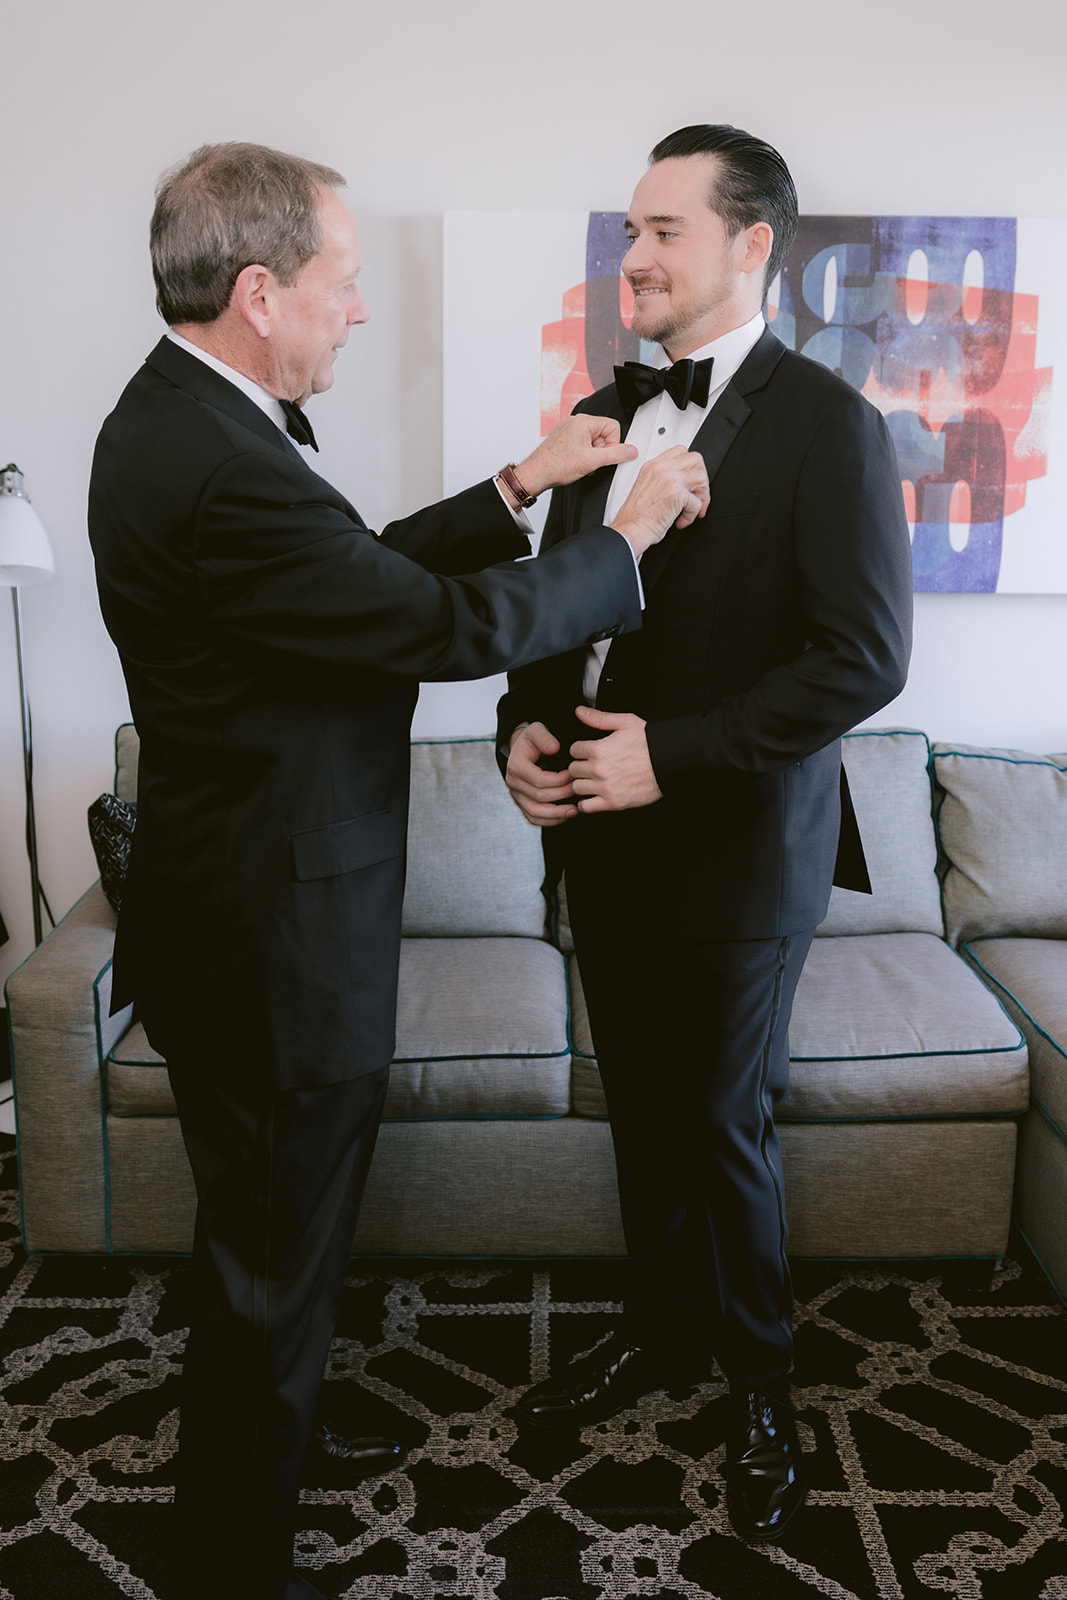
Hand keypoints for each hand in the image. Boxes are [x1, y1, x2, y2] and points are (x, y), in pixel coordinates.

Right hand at [505, 722, 578, 826]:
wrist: (524, 750)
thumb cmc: (533, 740)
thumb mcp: (538, 730)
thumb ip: (545, 737)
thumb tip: (554, 748)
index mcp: (516, 766)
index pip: (539, 780)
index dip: (559, 780)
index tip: (573, 775)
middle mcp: (513, 783)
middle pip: (539, 797)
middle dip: (562, 795)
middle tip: (579, 790)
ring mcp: (516, 795)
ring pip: (535, 812)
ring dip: (557, 814)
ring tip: (575, 810)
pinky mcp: (522, 804)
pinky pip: (534, 819)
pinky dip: (550, 821)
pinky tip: (566, 816)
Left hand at [510, 415, 637, 499]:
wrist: (536, 474)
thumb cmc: (556, 465)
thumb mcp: (592, 461)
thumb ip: (615, 455)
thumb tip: (631, 451)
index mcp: (583, 421)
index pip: (613, 427)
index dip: (613, 444)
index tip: (603, 456)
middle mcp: (576, 422)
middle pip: (604, 434)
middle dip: (601, 451)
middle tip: (590, 461)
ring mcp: (570, 430)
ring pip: (594, 441)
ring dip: (592, 455)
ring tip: (581, 463)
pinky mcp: (566, 439)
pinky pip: (583, 445)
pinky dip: (584, 456)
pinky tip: (576, 464)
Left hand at [568, 704, 662, 811]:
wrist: (669, 761)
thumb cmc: (650, 742)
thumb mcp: (625, 722)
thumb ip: (599, 718)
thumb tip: (579, 711)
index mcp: (598, 749)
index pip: (573, 750)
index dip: (580, 751)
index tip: (587, 754)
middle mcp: (599, 769)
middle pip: (573, 770)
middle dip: (580, 767)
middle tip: (590, 767)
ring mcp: (605, 787)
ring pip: (576, 788)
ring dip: (582, 784)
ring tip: (592, 781)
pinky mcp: (613, 802)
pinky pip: (585, 807)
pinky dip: (586, 803)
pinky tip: (594, 796)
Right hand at [610, 445, 709, 558]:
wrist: (630, 530)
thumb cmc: (636, 518)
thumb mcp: (647, 489)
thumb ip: (663, 480)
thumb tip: (687, 484)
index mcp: (651, 466)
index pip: (681, 451)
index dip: (691, 467)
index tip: (691, 483)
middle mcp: (659, 468)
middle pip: (695, 459)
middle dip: (701, 479)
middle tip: (698, 495)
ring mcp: (668, 478)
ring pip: (701, 477)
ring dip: (702, 496)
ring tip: (692, 510)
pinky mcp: (676, 493)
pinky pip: (697, 502)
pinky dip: (693, 515)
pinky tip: (682, 520)